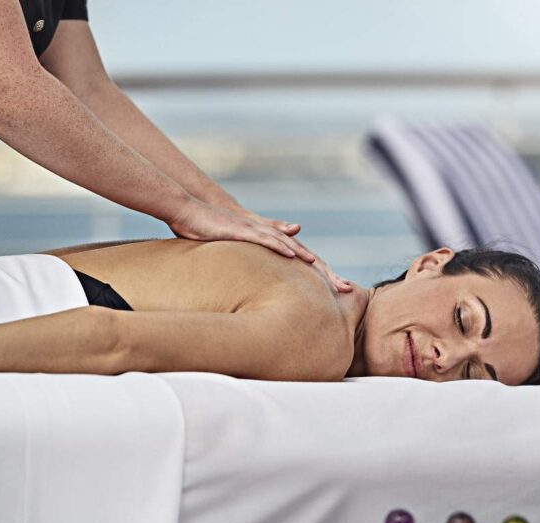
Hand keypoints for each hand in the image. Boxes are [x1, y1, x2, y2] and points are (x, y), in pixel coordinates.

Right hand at [168, 199, 352, 292]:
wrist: (192, 212)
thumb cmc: (214, 231)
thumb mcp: (241, 249)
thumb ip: (259, 257)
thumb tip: (273, 267)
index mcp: (273, 245)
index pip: (303, 262)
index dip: (322, 277)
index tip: (339, 294)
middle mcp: (272, 236)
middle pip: (306, 255)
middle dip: (327, 273)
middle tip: (347, 289)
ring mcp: (259, 231)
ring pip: (292, 246)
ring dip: (310, 260)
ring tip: (328, 275)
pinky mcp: (245, 229)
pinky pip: (268, 239)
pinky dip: (283, 247)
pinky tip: (294, 257)